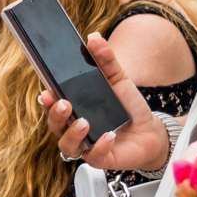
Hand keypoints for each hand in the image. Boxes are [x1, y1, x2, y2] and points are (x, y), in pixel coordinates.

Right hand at [40, 33, 168, 173]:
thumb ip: (105, 60)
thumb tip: (93, 37)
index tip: (45, 92)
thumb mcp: (118, 79)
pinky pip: (92, 156)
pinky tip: (109, 136)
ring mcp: (83, 145)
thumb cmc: (127, 106)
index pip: (51, 104)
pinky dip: (99, 146)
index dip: (46, 100)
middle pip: (54, 124)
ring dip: (71, 133)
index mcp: (72, 108)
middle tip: (63, 103)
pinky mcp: (99, 158)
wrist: (150, 131)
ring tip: (84, 122)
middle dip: (55, 114)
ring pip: (66, 144)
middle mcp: (72, 127)